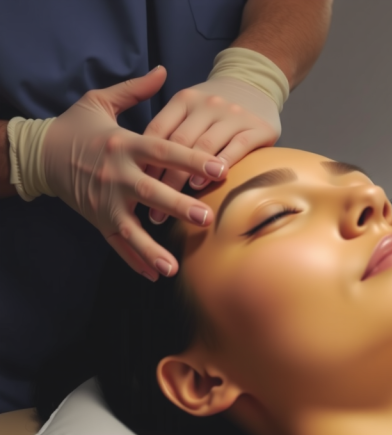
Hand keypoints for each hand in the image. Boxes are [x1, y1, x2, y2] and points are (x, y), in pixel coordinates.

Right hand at [41, 66, 226, 279]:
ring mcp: (105, 201)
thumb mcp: (100, 101)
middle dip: (179, 205)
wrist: (39, 154)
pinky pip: (117, 243)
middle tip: (206, 217)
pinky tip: (155, 274)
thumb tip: (163, 70)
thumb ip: (135, 90)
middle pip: (151, 192)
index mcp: (123, 144)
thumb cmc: (76, 126)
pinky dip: (134, 260)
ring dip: (153, 247)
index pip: (163, 151)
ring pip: (132, 226)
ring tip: (174, 266)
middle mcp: (116, 175)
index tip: (219, 168)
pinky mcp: (97, 218)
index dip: (192, 159)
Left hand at [143, 76, 280, 223]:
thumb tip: (141, 171)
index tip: (138, 188)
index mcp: (184, 99)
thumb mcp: (188, 109)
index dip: (146, 162)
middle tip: (155, 210)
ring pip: (206, 146)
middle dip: (165, 178)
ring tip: (179, 202)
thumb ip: (169, 130)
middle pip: (180, 143)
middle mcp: (208, 104)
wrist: (255, 87)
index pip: (158, 131)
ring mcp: (233, 114)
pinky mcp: (257, 127)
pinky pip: (238, 148)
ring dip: (189, 175)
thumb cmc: (213, 110)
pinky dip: (221, 164)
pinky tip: (211, 182)